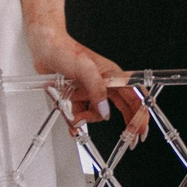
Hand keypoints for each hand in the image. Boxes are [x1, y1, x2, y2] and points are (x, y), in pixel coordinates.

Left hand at [26, 24, 148, 139]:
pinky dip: (77, 118)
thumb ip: (97, 91)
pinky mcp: (78, 93)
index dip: (141, 113)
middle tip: (129, 139)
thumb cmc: (65, 51)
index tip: (142, 130)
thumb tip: (105, 111)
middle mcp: (105, 83)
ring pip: (99, 112)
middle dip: (127, 123)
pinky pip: (83, 111)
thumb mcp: (84, 70)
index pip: (135, 96)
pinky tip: (71, 120)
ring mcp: (92, 89)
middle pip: (123, 106)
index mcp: (112, 75)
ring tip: (78, 119)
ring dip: (89, 119)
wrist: (44, 47)